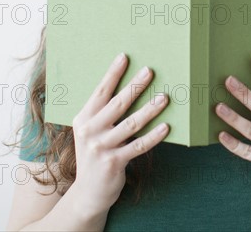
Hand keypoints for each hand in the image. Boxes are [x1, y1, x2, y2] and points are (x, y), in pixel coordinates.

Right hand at [71, 52, 168, 216]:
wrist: (87, 193)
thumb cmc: (95, 153)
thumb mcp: (91, 131)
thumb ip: (103, 112)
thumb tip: (129, 88)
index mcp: (84, 117)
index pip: (100, 91)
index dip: (112, 73)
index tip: (124, 56)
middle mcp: (90, 130)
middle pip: (117, 104)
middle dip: (135, 86)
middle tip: (150, 71)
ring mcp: (101, 147)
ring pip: (131, 124)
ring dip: (150, 110)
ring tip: (165, 98)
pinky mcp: (113, 163)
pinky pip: (138, 146)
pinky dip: (153, 136)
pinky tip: (166, 127)